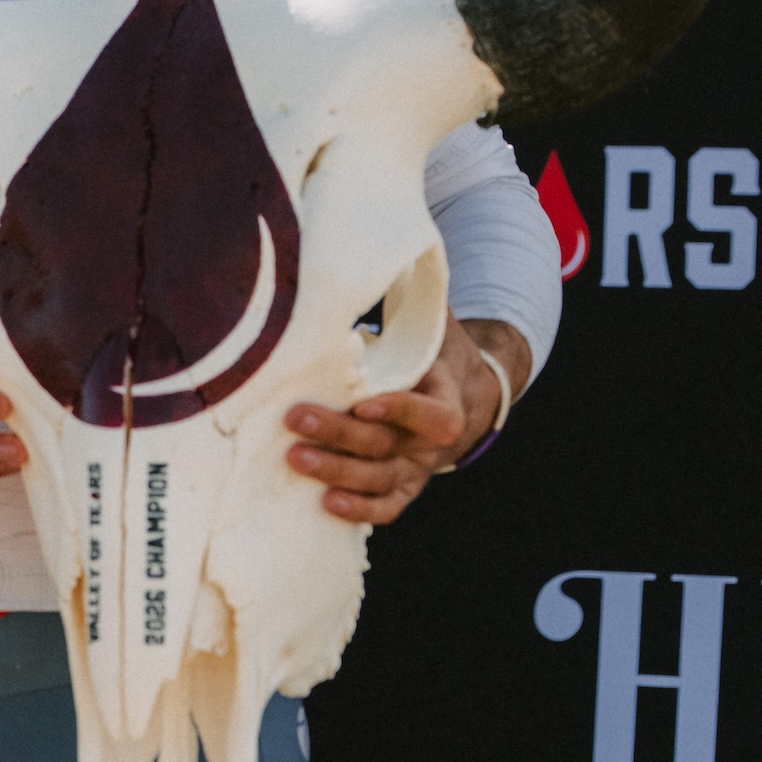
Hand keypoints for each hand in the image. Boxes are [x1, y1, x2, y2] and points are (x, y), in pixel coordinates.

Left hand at [284, 316, 530, 524]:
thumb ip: (406, 296)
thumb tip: (366, 251)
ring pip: (381, 478)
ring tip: (294, 457)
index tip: (365, 399)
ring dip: (338, 472)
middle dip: (341, 434)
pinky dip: (360, 510)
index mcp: (445, 397)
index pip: (431, 413)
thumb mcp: (430, 319)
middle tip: (295, 417)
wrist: (467, 389)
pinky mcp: (405, 483)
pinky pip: (388, 506)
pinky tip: (324, 504)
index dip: (400, 409)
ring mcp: (419, 466)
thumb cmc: (433, 347)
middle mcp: (433, 440)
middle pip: (389, 445)